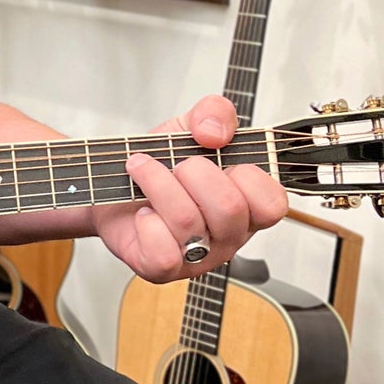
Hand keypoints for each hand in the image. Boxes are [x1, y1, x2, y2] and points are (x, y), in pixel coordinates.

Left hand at [92, 95, 286, 283]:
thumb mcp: (189, 127)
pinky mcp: (164, 269)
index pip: (273, 204)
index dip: (248, 175)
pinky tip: (143, 211)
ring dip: (157, 183)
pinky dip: (146, 222)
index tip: (218, 156)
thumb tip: (215, 133)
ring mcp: (199, 256)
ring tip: (141, 169)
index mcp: (247, 205)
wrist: (111, 186)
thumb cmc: (160, 164)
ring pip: (188, 222)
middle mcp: (228, 235)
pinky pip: (164, 253)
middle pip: (229, 208)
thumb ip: (214, 113)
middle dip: (193, 171)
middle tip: (176, 163)